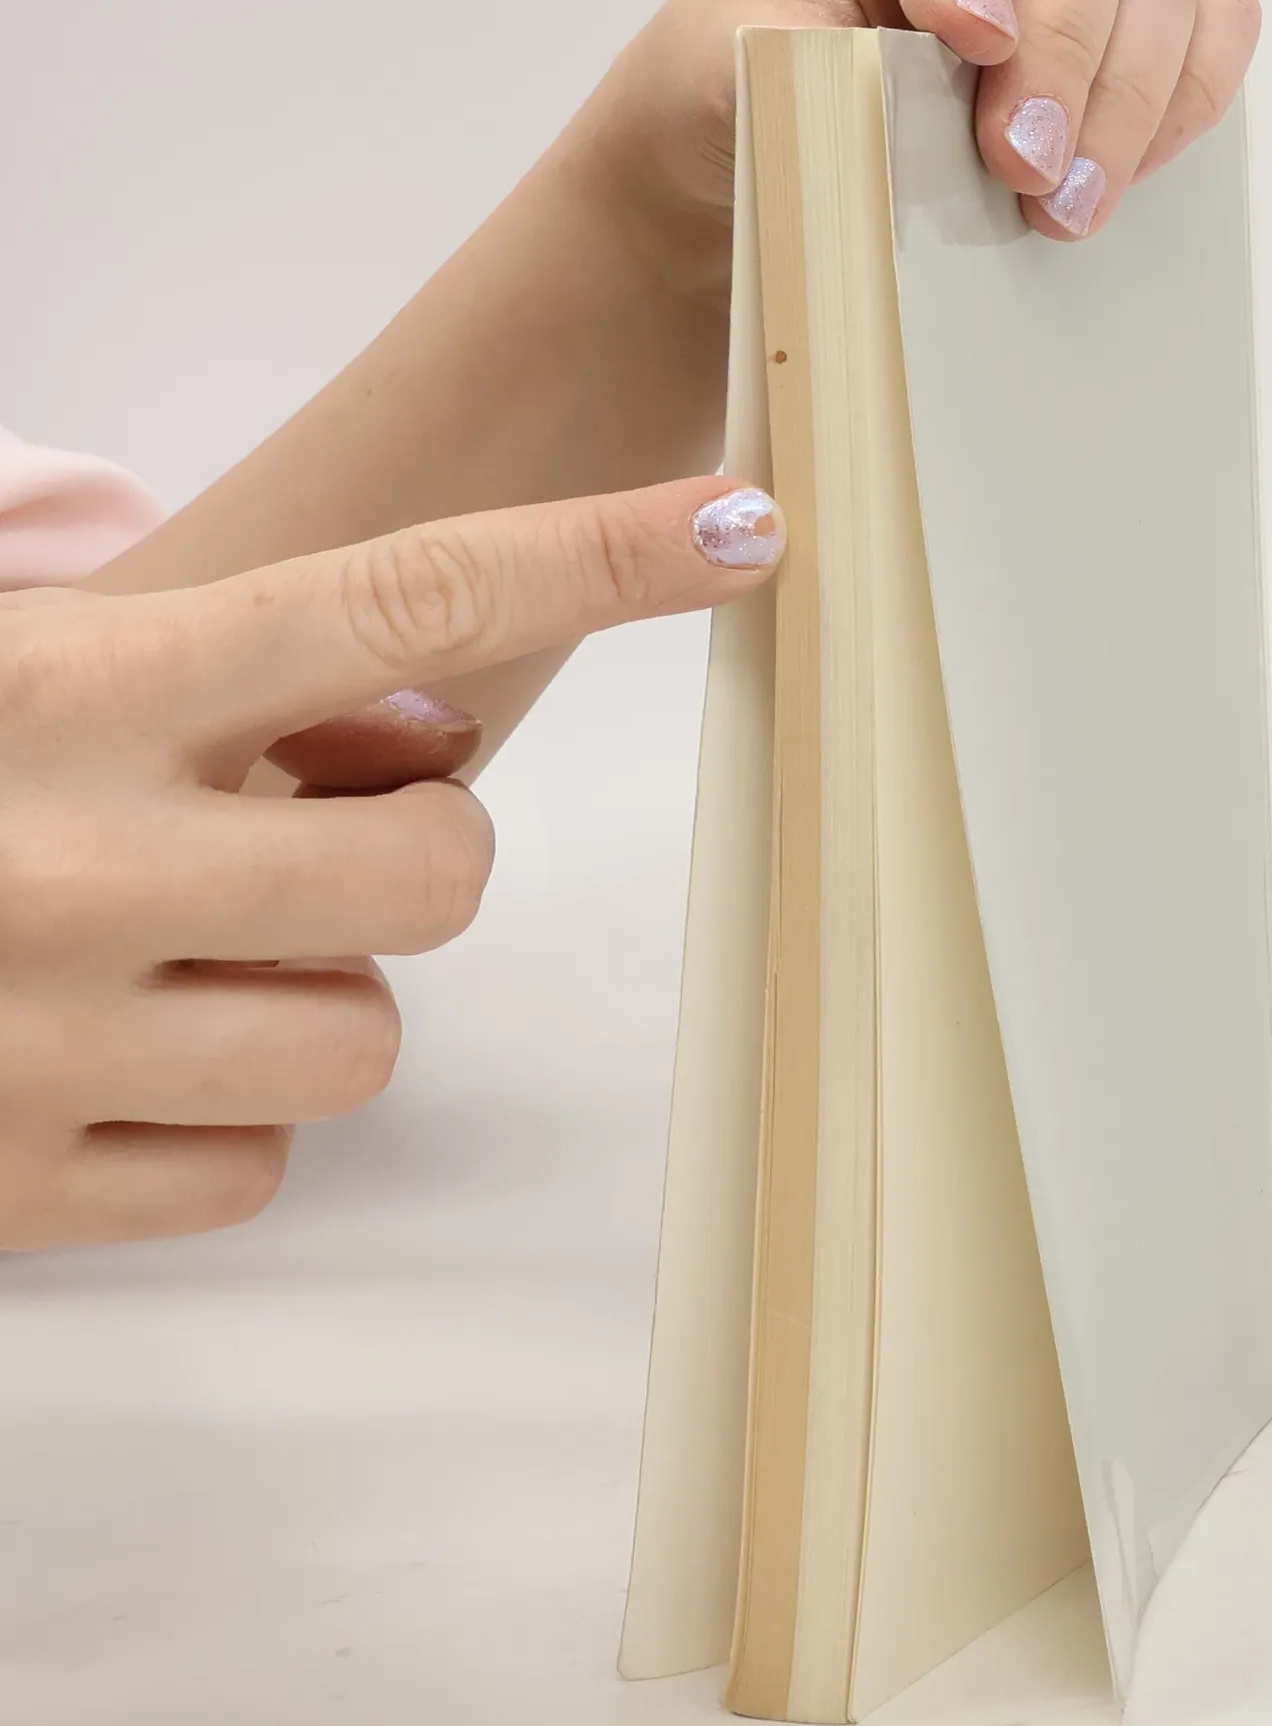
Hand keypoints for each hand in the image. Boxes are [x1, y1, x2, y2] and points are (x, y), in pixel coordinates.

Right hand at [1, 480, 784, 1248]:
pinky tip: (108, 1063)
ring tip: (170, 959)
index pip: (404, 598)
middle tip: (300, 840)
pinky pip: (257, 1173)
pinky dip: (217, 1125)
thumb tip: (421, 719)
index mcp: (73, 687)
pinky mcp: (12, 1195)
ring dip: (309, 1000)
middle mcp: (67, 859)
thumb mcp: (27, 669)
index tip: (743, 530)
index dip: (597, 558)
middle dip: (414, 860)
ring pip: (366, 1044)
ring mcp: (41, 1043)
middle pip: (441, 873)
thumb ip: (215, 665)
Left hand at [591, 0, 1260, 256]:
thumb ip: (811, 63)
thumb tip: (904, 101)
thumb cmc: (747, 100)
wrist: (772, 155)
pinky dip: (1183, 102)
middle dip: (1064, 51)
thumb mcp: (741, 69)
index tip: (966, 34)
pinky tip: (1115, 175)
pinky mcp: (1135, 21)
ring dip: (1125, 102)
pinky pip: (1213, 27)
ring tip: (1063, 205)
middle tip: (1024, 165)